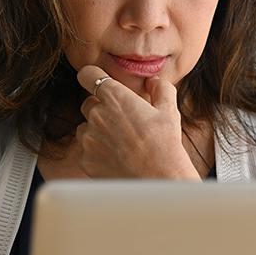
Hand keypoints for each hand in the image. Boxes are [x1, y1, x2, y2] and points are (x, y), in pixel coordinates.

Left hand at [74, 65, 200, 179]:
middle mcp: (97, 114)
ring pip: (86, 128)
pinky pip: (87, 150)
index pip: (88, 74)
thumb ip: (160, 88)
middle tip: (123, 122)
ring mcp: (89, 138)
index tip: (94, 79)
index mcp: (115, 97)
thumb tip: (152, 82)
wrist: (158, 180)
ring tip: (121, 143)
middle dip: (102, 109)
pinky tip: (118, 158)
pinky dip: (98, 152)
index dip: (91, 76)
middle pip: (88, 103)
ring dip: (98, 131)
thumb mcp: (169, 110)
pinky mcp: (86, 159)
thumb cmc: (165, 145)